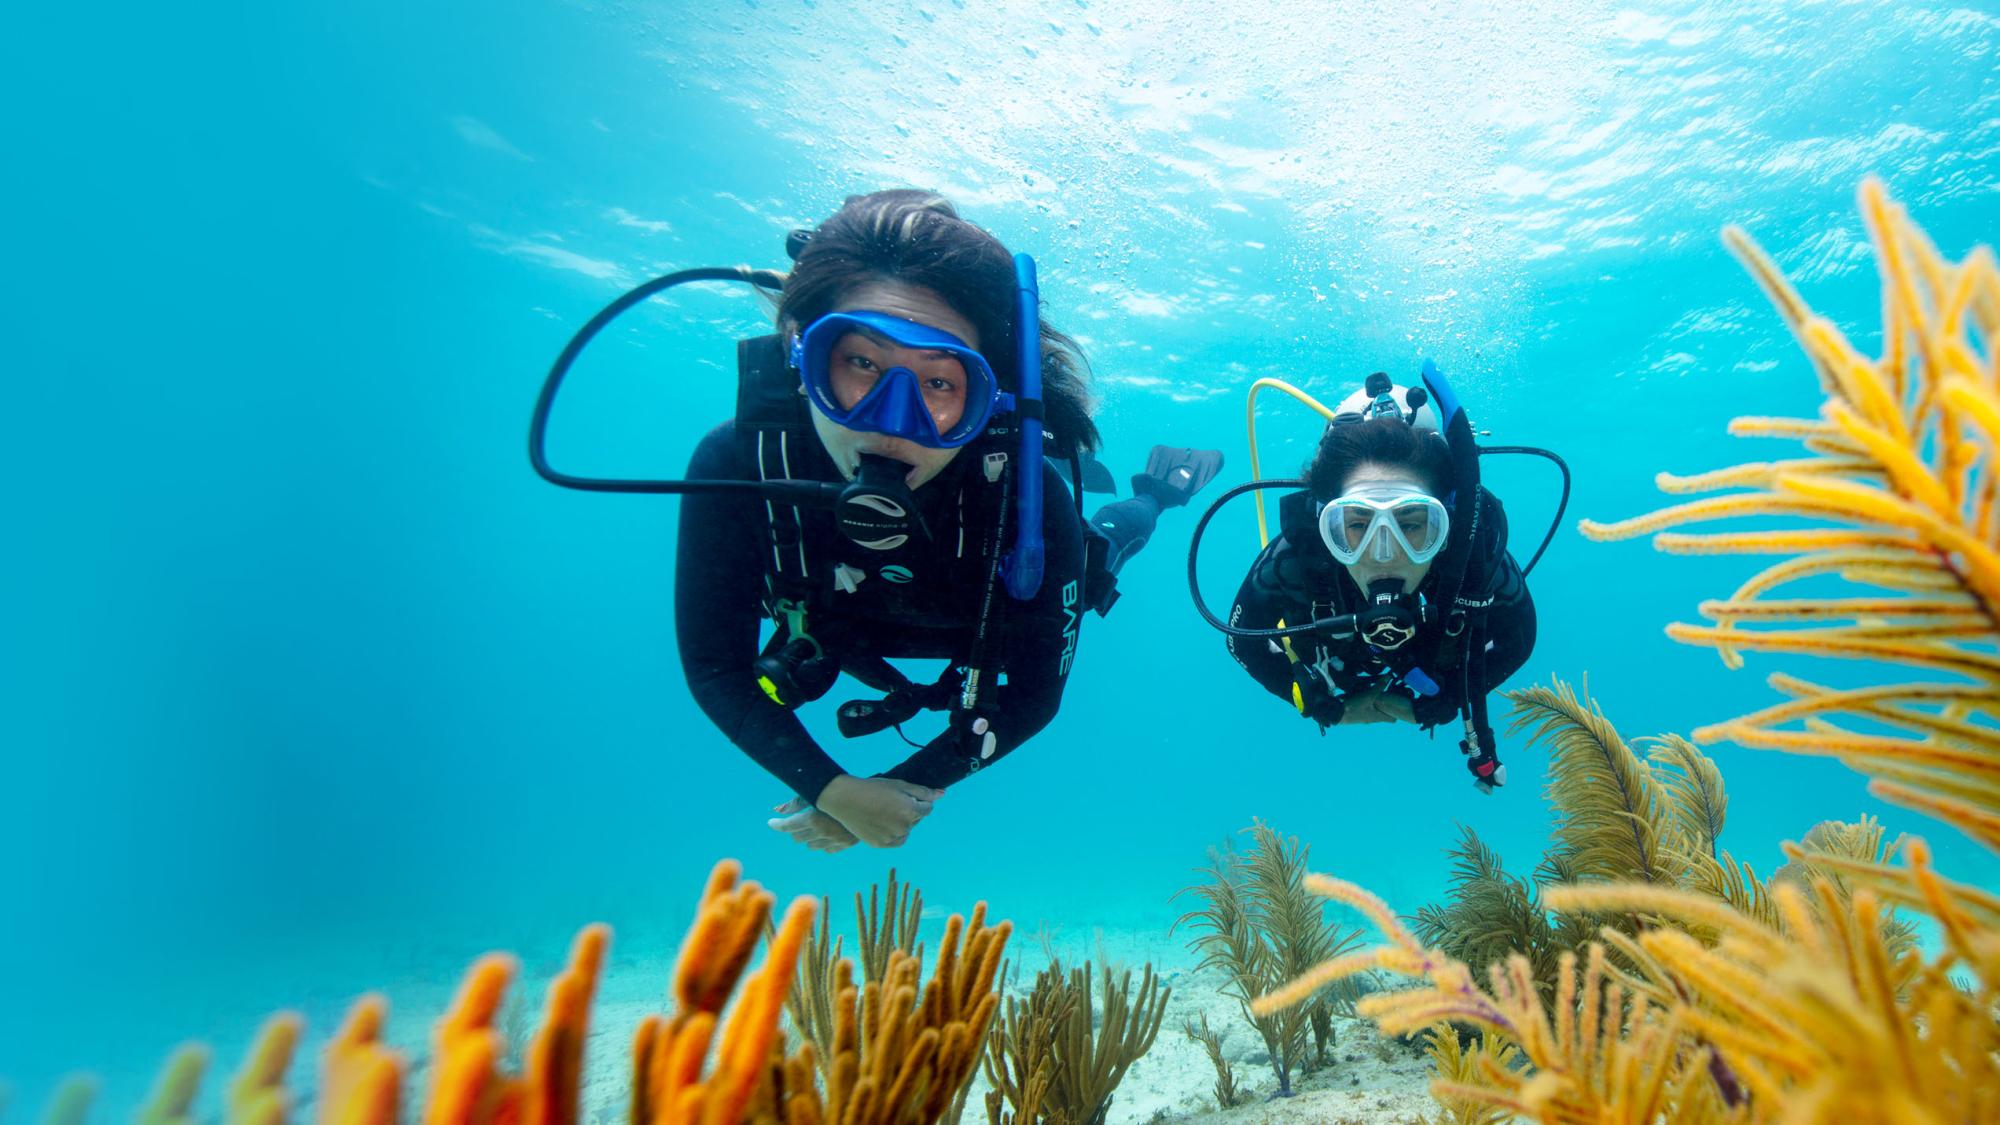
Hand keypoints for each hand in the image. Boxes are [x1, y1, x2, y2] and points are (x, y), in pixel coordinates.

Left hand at [768, 797, 859, 852]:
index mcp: (813, 818)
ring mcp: (834, 840)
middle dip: (795, 828)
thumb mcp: (815, 793)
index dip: (777, 825)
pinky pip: (827, 849)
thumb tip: (777, 810)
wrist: (871, 799)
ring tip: (815, 824)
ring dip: (809, 836)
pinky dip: (823, 842)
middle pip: (797, 837)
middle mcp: (822, 832)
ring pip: (811, 845)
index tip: (771, 823)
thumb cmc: (839, 791)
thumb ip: (795, 803)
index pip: (787, 826)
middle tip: (798, 819)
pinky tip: (827, 832)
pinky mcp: (845, 844)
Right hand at [814, 775, 942, 847]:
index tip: (904, 796)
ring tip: (885, 812)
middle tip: (891, 802)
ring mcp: (892, 838)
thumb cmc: (873, 788)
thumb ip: (923, 791)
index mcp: (910, 811)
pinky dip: (893, 834)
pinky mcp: (880, 845)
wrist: (845, 799)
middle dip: (910, 811)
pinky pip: (896, 841)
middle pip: (916, 820)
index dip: (918, 801)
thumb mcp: (900, 785)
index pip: (927, 809)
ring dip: (902, 823)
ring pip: (906, 831)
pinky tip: (882, 823)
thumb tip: (942, 794)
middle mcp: (904, 828)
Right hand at [1340, 685, 1414, 725]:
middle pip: (1383, 714)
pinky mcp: (1357, 714)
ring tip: (1373, 692)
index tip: (1397, 702)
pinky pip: (1365, 708)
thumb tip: (1390, 676)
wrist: (1336, 714)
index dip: (1397, 712)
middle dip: (1385, 704)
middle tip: (1386, 695)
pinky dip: (1364, 702)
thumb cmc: (1355, 707)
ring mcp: (1364, 718)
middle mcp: (1372, 719)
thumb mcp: (1369, 695)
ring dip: (1374, 702)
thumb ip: (1379, 686)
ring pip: (1373, 710)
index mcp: (1378, 717)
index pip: (1393, 719)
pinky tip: (1361, 694)